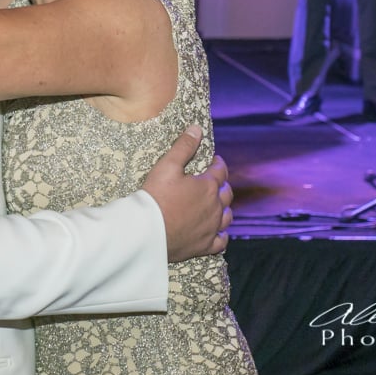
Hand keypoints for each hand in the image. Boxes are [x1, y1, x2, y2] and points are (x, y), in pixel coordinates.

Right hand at [142, 124, 232, 262]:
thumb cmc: (156, 196)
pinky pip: (221, 241)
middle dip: (222, 185)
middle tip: (214, 181)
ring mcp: (211, 228)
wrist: (148, 231)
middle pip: (227, 194)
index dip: (218, 163)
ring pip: (227, 216)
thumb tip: (197, 128)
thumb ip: (184, 146)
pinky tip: (217, 231)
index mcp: (208, 186)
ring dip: (224, 208)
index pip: (220, 171)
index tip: (214, 161)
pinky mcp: (205, 245)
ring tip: (216, 204)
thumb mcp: (167, 165)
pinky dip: (221, 235)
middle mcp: (215, 207)